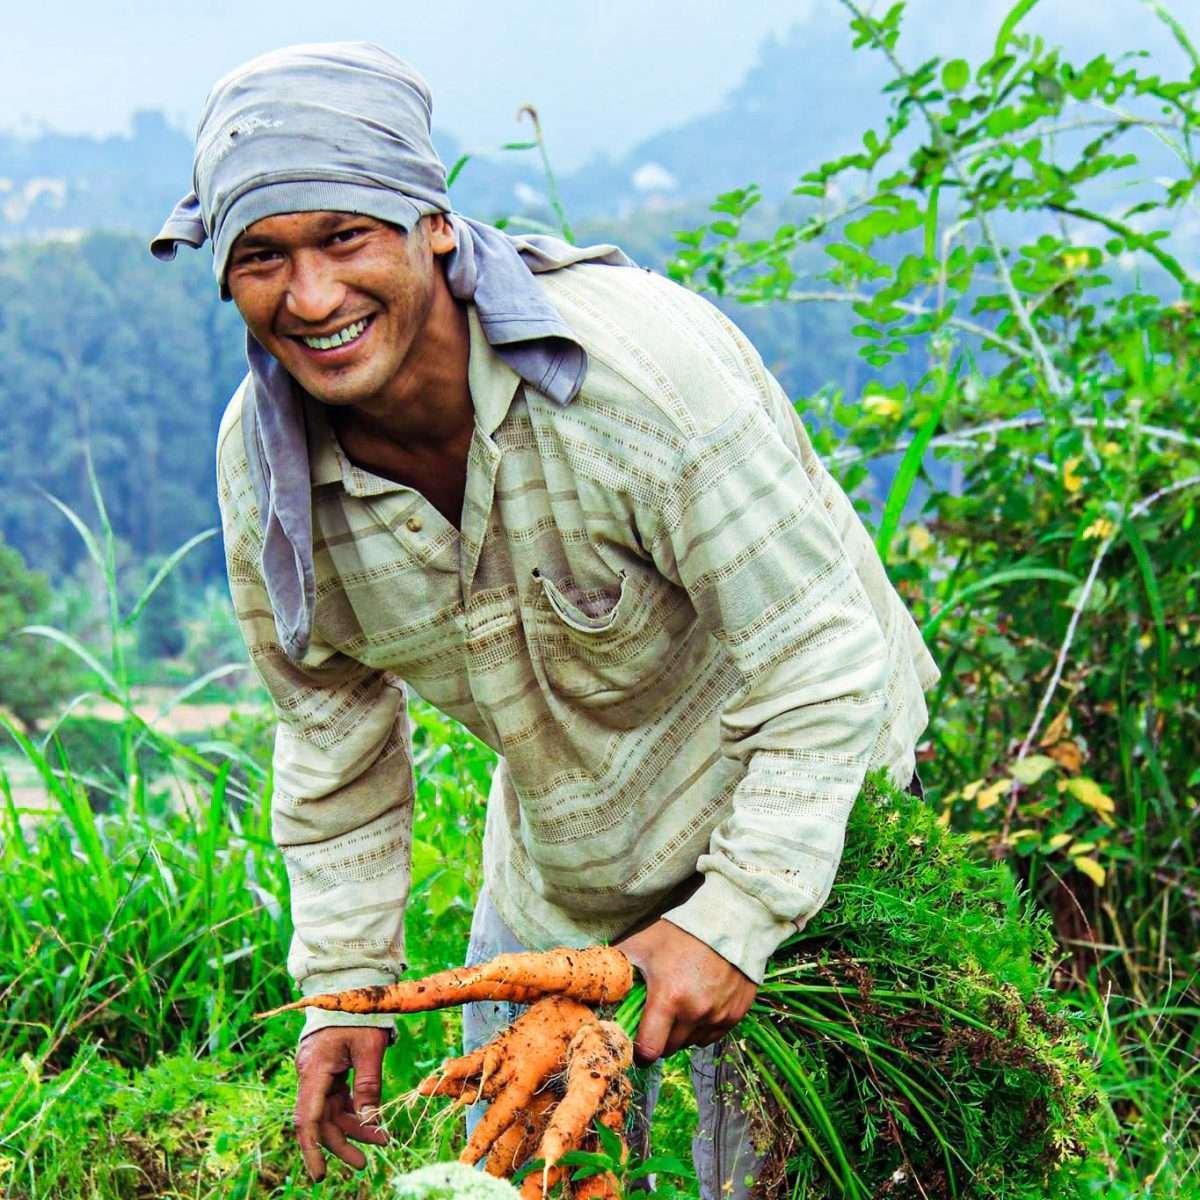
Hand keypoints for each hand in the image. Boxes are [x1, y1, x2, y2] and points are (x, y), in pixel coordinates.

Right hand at [293, 1024, 390, 1180]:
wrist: (350, 984)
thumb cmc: (361, 1014)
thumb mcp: (370, 1047)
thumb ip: (368, 1085)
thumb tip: (370, 1120)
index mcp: (315, 1069)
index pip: (308, 1119)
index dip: (313, 1149)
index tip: (319, 1175)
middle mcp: (310, 1074)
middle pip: (320, 1120)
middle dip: (341, 1143)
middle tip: (364, 1163)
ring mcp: (317, 1072)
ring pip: (330, 1111)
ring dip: (351, 1127)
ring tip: (380, 1139)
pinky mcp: (327, 1069)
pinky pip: (336, 1098)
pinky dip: (352, 1110)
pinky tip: (370, 1120)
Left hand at [614, 919, 756, 1064]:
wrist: (728, 919)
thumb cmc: (681, 929)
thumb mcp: (643, 943)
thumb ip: (617, 964)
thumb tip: (591, 975)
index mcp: (669, 997)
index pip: (650, 1049)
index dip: (640, 1050)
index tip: (636, 1041)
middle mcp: (696, 1012)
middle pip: (670, 1048)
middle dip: (660, 1037)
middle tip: (656, 1016)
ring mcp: (719, 1014)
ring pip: (692, 1042)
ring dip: (682, 1031)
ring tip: (680, 1003)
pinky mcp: (737, 1013)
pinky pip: (713, 1034)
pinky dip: (703, 1026)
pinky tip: (700, 1002)